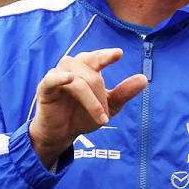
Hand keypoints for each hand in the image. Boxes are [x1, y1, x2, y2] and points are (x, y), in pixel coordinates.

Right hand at [29, 48, 147, 167]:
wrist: (63, 134)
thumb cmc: (84, 115)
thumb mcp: (109, 106)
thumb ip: (124, 92)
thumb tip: (143, 79)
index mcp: (87, 68)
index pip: (97, 57)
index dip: (106, 55)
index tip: (119, 54)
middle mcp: (72, 68)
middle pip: (90, 71)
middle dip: (101, 93)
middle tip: (106, 113)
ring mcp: (57, 76)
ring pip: (77, 79)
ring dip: (89, 98)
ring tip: (99, 117)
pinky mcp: (44, 89)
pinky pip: (51, 79)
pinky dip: (59, 77)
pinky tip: (69, 78)